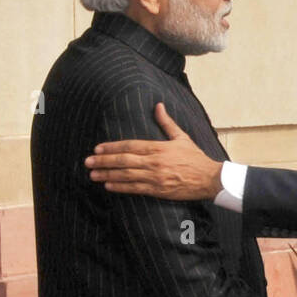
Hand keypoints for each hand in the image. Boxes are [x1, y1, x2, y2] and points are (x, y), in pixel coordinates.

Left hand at [85, 102, 222, 200]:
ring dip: (108, 175)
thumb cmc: (195, 158)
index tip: (97, 149)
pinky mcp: (158, 190)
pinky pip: (135, 188)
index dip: (111, 147)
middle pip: (123, 160)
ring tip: (93, 175)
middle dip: (103, 161)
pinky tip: (109, 186)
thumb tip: (158, 105)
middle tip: (88, 162)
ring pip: (126, 175)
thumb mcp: (181, 137)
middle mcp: (154, 162)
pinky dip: (121, 187)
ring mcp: (155, 177)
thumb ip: (167, 122)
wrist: (209, 179)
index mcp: (158, 147)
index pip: (129, 145)